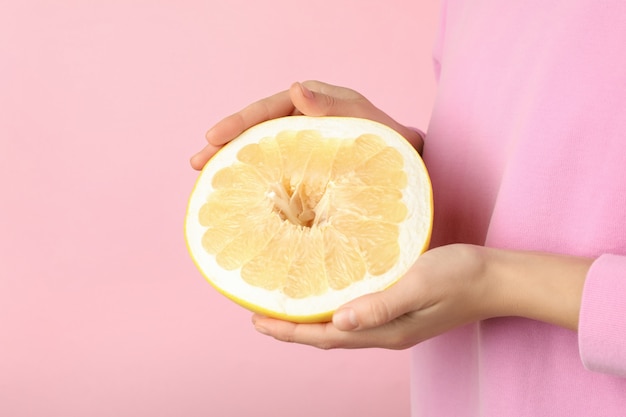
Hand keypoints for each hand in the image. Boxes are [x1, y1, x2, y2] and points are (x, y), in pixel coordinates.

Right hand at [190, 80, 423, 169]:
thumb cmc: (393, 147)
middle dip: (225, 145)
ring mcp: (303, 149)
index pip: (269, 110)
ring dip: (233, 165)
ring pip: (262, 153)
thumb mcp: (368, 124)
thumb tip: (295, 89)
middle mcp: (303, 124)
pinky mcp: (305, 173)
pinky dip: (256, 183)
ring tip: (205, 179)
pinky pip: (276, 175)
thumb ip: (334, 108)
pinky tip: (237, 197)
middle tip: (196, 162)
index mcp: (314, 105)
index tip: (213, 136)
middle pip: (257, 131)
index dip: (240, 122)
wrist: (411, 174)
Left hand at [251, 244, 590, 349]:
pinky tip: (324, 293)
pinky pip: (354, 314)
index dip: (289, 331)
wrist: (496, 279)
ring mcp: (391, 324)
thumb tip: (338, 322)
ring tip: (283, 305)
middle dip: (291, 328)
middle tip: (259, 312)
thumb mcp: (419, 284)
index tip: (257, 321)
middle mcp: (384, 332)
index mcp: (385, 331)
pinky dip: (331, 309)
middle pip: (326, 336)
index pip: (325, 336)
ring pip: (339, 327)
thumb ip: (380, 304)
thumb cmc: (460, 277)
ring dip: (309, 320)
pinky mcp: (398, 311)